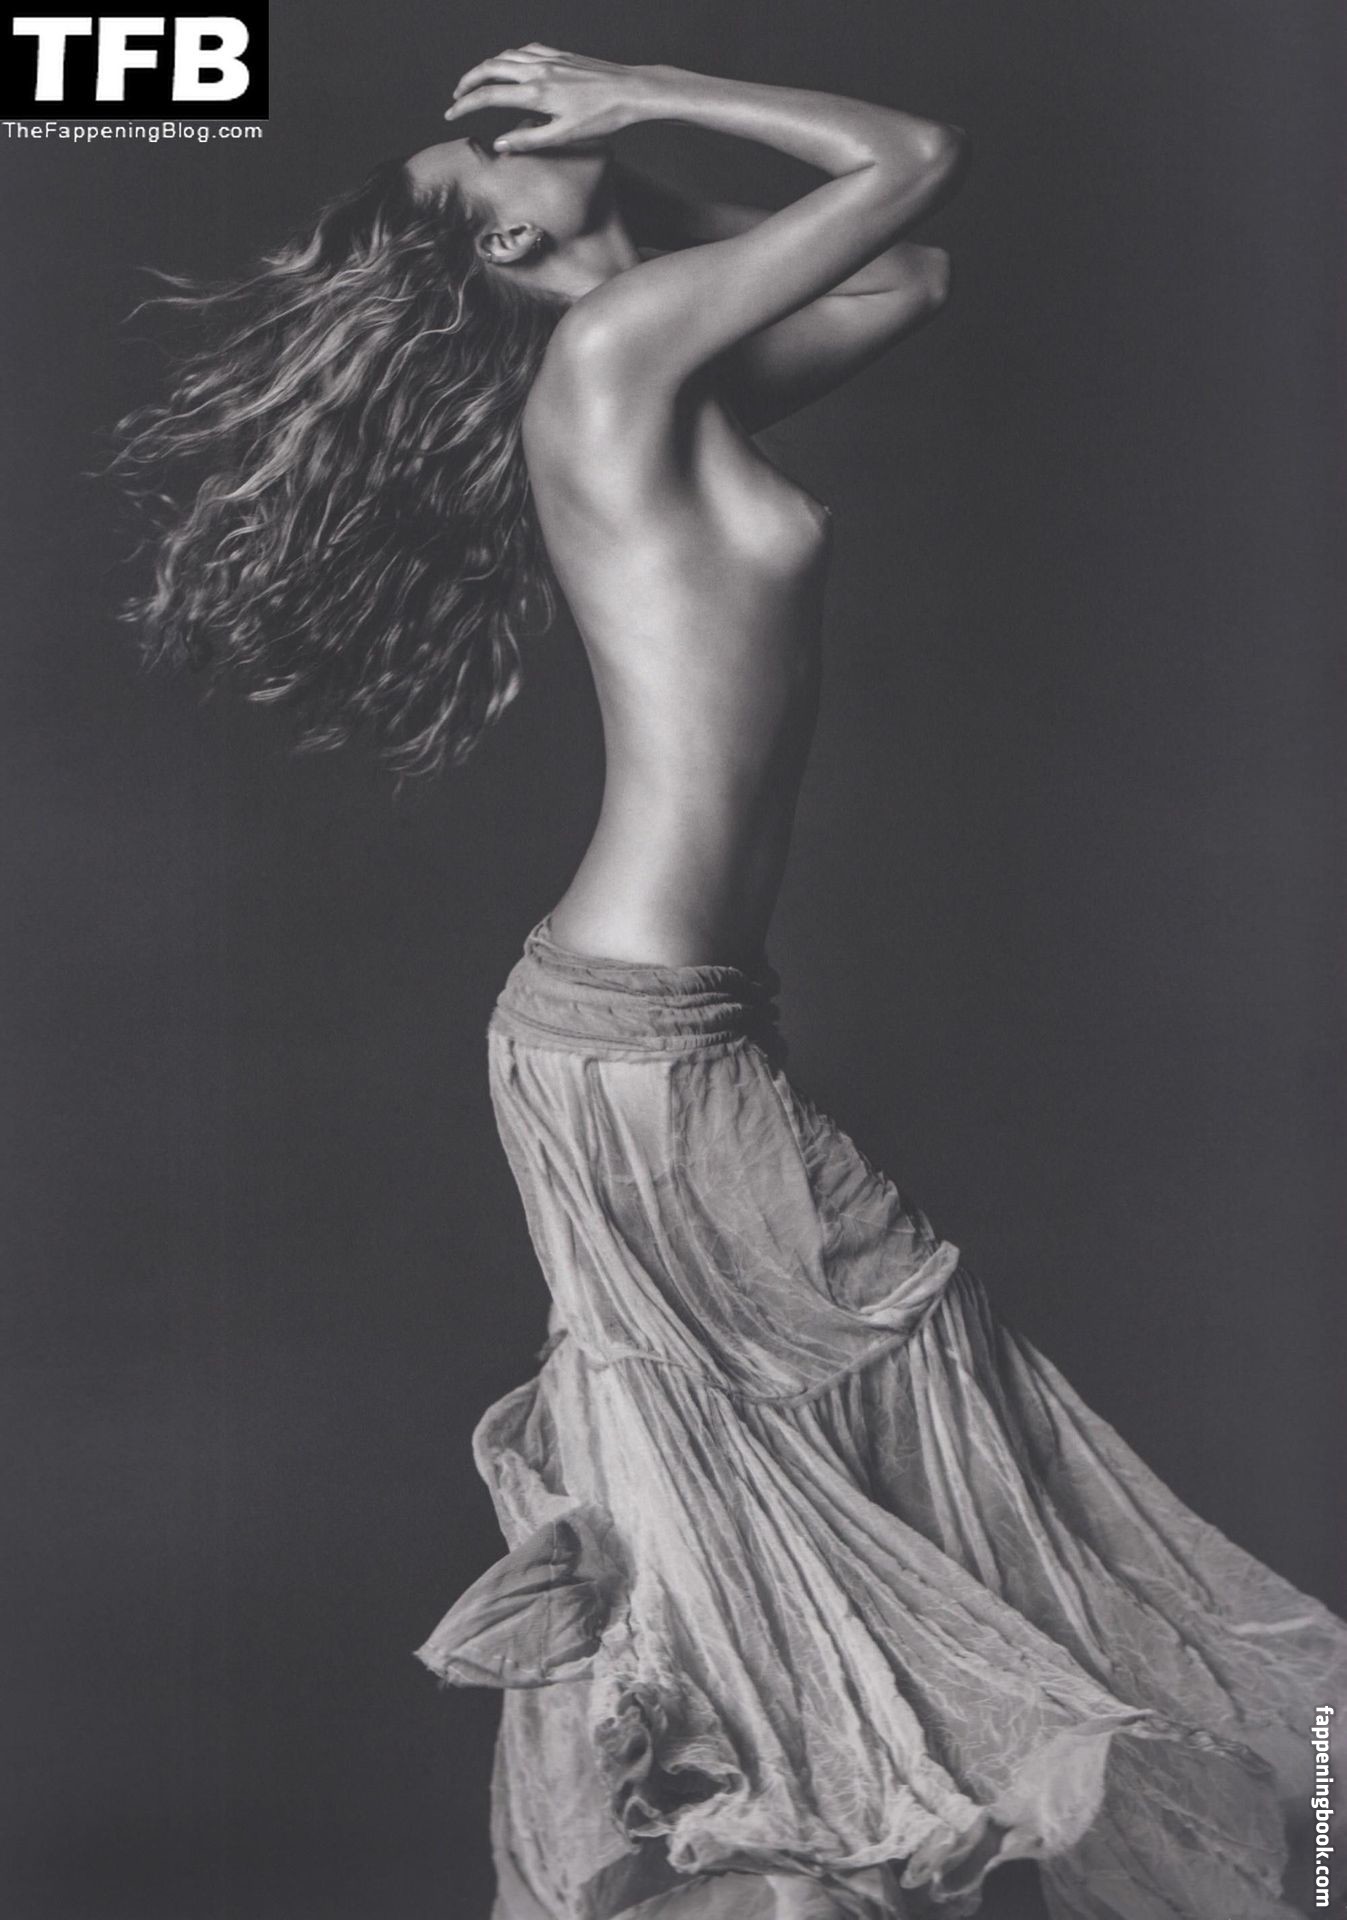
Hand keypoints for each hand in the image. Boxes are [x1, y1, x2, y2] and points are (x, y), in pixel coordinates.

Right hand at [444, 45, 657, 150]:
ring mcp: (549, 59)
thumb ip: (529, 140)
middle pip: (490, 68)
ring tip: (477, 81)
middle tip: (456, 95)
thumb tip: (499, 144)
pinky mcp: (560, 55)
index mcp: (536, 93)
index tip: (451, 114)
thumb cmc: (602, 117)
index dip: (465, 105)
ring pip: (506, 55)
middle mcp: (538, 70)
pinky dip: (509, 57)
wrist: (630, 90)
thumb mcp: (564, 137)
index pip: (489, 96)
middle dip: (468, 81)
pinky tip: (510, 64)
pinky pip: (526, 49)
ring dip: (486, 67)